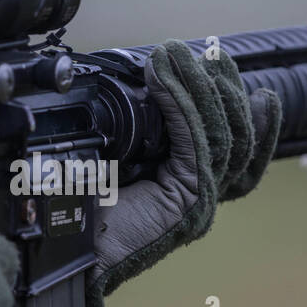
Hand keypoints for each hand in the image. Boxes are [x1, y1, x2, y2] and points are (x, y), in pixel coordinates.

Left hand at [84, 40, 280, 306]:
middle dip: (226, 88)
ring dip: (200, 85)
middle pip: (237, 135)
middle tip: (212, 53)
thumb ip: (137, 131)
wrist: (61, 253)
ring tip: (178, 53)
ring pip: (222, 133)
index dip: (245, 111)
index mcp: (188, 189)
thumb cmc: (77, 213)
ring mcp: (197, 199)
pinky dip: (182, 100)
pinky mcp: (186, 198)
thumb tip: (143, 82)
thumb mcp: (111, 159)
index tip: (236, 74)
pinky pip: (195, 139)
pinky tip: (164, 74)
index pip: (236, 148)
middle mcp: (201, 196)